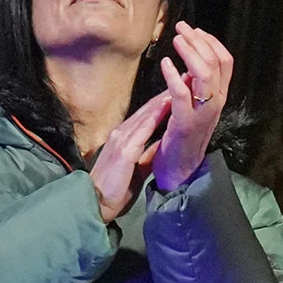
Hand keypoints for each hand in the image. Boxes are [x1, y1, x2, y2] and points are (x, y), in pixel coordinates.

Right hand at [90, 83, 179, 223]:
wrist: (96, 205)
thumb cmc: (115, 190)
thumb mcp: (136, 167)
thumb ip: (147, 153)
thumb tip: (161, 145)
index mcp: (125, 138)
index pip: (147, 115)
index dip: (164, 101)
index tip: (181, 89)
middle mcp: (121, 133)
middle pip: (147, 109)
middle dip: (167, 93)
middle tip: (185, 77)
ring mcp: (120, 140)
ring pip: (145, 114)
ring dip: (163, 99)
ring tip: (181, 84)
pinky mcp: (123, 151)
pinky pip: (141, 130)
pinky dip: (154, 117)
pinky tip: (166, 106)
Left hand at [149, 23, 231, 192]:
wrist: (179, 171)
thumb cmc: (183, 137)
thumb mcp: (195, 107)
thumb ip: (196, 86)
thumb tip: (191, 60)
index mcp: (220, 97)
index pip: (225, 61)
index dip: (211, 42)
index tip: (195, 30)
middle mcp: (216, 102)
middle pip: (216, 62)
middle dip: (198, 40)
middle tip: (181, 28)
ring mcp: (203, 113)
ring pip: (203, 74)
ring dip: (189, 52)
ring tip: (175, 40)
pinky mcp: (185, 123)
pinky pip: (182, 94)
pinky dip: (173, 75)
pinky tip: (164, 64)